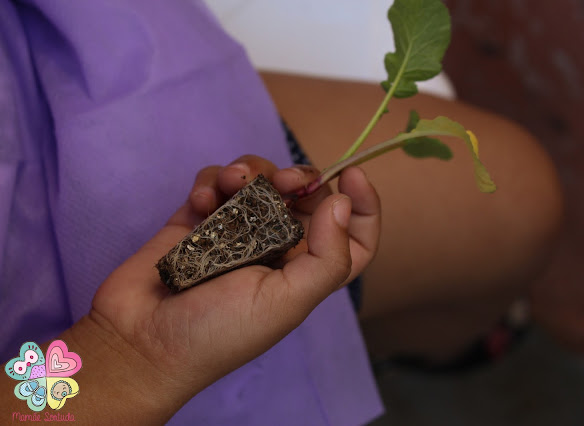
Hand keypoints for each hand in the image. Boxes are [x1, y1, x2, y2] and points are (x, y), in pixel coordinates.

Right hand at [62, 155, 379, 421]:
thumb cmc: (219, 332)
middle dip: (296, 178)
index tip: (352, 175)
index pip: (354, 236)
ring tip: (229, 184)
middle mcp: (277, 248)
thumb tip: (341, 202)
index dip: (363, 205)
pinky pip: (217, 181)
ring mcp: (237, 229)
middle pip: (305, 195)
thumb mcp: (286, 303)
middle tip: (282, 181)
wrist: (142, 340)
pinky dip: (211, 182)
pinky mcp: (201, 216)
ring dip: (249, 172)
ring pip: (260, 179)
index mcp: (306, 271)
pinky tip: (199, 203)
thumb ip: (327, 256)